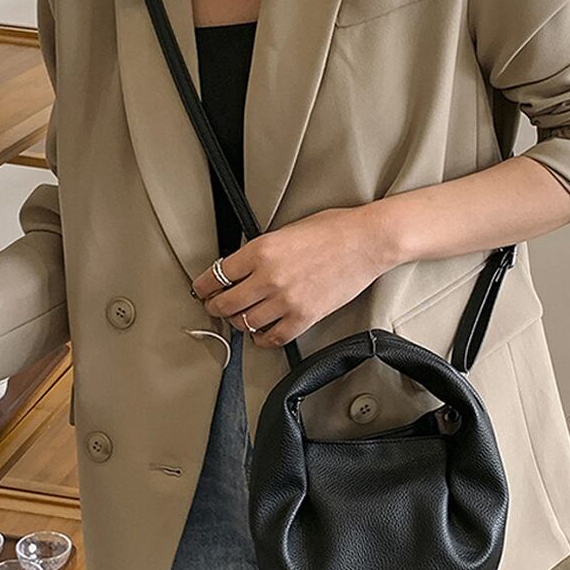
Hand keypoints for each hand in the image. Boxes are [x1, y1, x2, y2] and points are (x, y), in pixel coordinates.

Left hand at [190, 205, 395, 347]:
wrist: (366, 241)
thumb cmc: (333, 230)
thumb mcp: (285, 230)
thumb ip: (260, 251)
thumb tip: (240, 269)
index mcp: (261, 251)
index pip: (216, 276)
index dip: (203, 286)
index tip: (202, 290)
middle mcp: (269, 278)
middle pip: (225, 304)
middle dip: (215, 306)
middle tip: (215, 306)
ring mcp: (287, 301)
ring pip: (245, 323)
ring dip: (238, 322)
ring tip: (240, 318)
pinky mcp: (305, 317)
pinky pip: (273, 338)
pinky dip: (262, 338)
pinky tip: (261, 332)